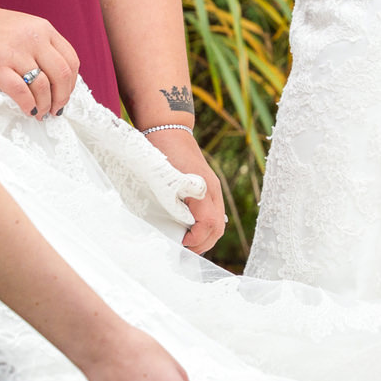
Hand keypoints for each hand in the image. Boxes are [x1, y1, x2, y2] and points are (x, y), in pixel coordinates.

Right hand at [0, 0, 80, 118]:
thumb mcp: (23, 27)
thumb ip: (40, 46)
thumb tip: (54, 79)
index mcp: (44, 29)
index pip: (71, 60)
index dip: (72, 83)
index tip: (65, 95)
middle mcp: (34, 39)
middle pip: (62, 75)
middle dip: (62, 98)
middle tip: (56, 110)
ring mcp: (15, 53)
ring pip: (43, 87)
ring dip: (45, 105)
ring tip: (40, 113)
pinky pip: (21, 92)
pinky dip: (28, 105)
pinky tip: (27, 110)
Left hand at [147, 128, 226, 254]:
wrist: (169, 129)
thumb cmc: (162, 152)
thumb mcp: (164, 180)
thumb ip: (171, 205)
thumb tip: (172, 231)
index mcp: (203, 189)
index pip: (209, 224)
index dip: (196, 240)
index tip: (179, 244)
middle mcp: (213, 191)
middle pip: (218, 228)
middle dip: (202, 244)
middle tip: (182, 250)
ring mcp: (213, 189)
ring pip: (218, 223)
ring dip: (204, 237)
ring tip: (185, 243)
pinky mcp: (208, 189)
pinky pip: (214, 214)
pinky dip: (205, 228)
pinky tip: (188, 230)